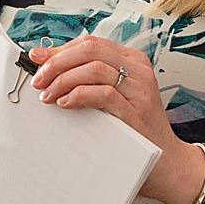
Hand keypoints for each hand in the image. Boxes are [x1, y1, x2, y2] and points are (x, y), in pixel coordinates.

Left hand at [28, 36, 202, 203]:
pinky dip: (78, 95)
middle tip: (39, 79)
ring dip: (63, 79)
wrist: (167, 160)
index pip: (91, 43)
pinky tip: (64, 103)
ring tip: (48, 94)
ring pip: (94, 68)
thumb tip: (50, 67)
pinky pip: (102, 93)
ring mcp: (139, 90)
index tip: (38, 59)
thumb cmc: (137, 128)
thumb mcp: (117, 95)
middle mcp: (138, 70)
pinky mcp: (135, 112)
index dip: (60, 49)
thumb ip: (91, 79)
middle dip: (57, 62)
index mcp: (133, 60)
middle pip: (90, 50)